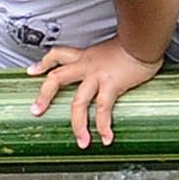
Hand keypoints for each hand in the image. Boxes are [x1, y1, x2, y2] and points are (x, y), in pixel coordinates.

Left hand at [28, 38, 162, 148]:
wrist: (146, 38)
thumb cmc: (136, 42)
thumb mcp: (113, 48)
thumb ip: (106, 58)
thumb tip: (112, 66)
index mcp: (86, 56)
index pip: (58, 55)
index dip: (43, 63)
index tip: (32, 71)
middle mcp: (87, 65)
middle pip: (57, 78)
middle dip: (44, 95)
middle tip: (36, 110)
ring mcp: (97, 75)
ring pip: (78, 102)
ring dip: (77, 124)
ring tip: (81, 141)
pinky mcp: (111, 84)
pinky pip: (103, 109)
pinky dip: (104, 125)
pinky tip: (106, 137)